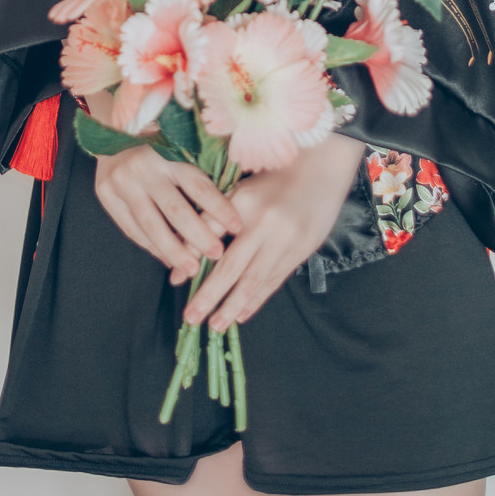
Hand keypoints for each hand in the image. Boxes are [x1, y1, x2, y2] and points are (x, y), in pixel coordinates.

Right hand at [93, 142, 243, 281]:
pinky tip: (167, 258)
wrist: (109, 125)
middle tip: (217, 255)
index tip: (236, 227)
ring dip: (173, 251)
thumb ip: (201, 162)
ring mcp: (121, 181)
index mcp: (167, 150)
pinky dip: (150, 246)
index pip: (198, 184)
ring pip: (150, 225)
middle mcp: (143, 166)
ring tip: (192, 269)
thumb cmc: (156, 135)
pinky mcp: (105, 194)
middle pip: (175, 210)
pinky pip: (131, 228)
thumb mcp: (178, 140)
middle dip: (198, 236)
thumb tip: (236, 192)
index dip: (219, 207)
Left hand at [181, 133, 367, 334]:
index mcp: (242, 202)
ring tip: (216, 325)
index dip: (191, 259)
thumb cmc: (273, 178)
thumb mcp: (241, 189)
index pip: (210, 235)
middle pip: (231, 267)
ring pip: (253, 280)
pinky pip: (274, 281)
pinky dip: (256, 299)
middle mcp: (263, 223)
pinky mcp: (301, 250)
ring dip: (232, 306)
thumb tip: (186, 249)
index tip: (174, 282)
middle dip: (209, 296)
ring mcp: (285, 240)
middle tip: (191, 317)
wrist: (320, 170)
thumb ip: (215, 216)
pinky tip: (242, 314)